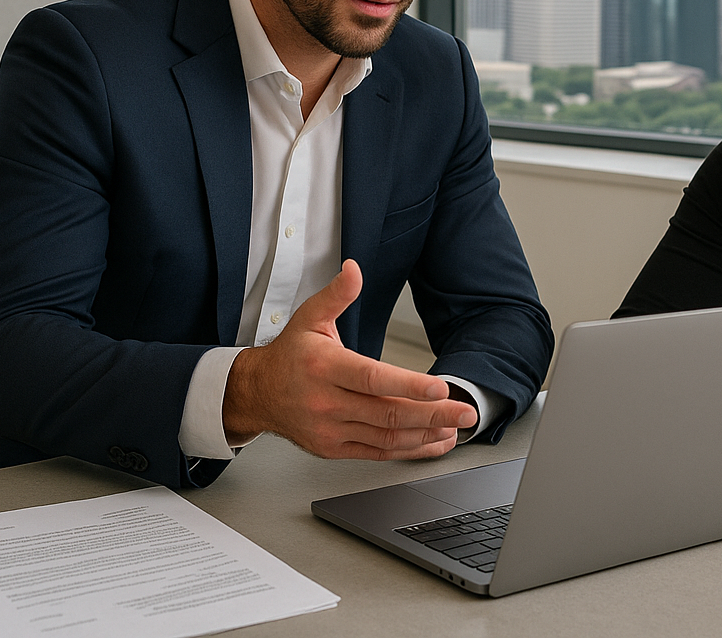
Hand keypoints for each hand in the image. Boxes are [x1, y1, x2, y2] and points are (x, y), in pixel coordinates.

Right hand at [222, 260, 476, 459]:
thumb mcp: (309, 317)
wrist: (257, 393)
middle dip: (432, 415)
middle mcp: (327, 402)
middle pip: (387, 413)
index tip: (440, 389)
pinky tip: (432, 443)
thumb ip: (336, 294)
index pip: (372, 379)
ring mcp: (330, 429)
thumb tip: (354, 269)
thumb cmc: (289, 355)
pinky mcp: (334, 448)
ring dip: (425, 435)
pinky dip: (409, 450)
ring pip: (386, 437)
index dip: (409, 386)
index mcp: (324, 367)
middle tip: (464, 412)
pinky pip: (377, 453)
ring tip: (455, 428)